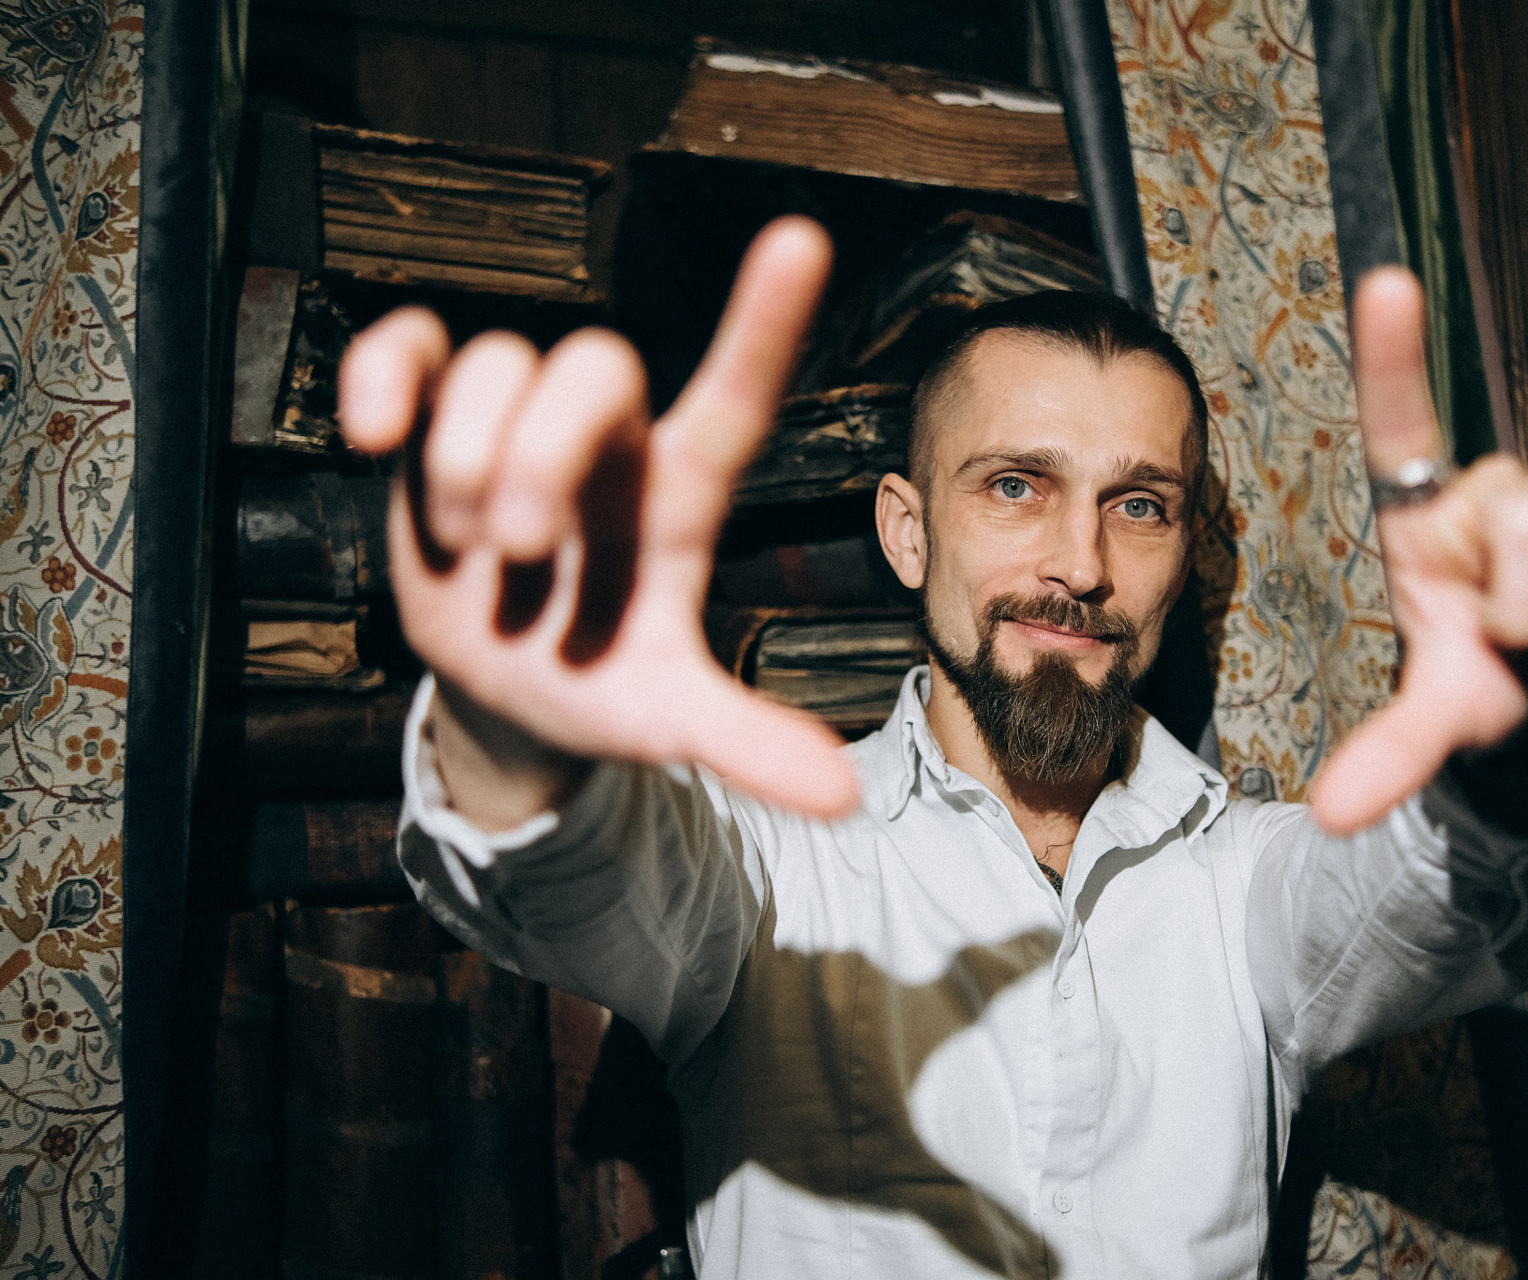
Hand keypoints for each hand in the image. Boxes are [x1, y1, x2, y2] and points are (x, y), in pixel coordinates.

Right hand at [338, 217, 859, 819]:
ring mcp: (517, 424)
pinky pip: (408, 345)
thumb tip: (842, 801)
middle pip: (592, 366)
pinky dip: (384, 375)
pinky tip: (371, 435)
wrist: (507, 689)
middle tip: (520, 548)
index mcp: (676, 496)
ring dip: (466, 456)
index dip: (764, 319)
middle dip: (543, 452)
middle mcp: (606, 444)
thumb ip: (748, 743)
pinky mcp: (432, 421)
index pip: (735, 393)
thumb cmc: (603, 684)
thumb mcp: (669, 720)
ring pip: (496, 362)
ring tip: (469, 546)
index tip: (801, 237)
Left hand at [1307, 268, 1527, 835]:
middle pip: (1527, 524)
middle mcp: (1497, 491)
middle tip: (1517, 638)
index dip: (1396, 354)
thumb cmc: (1484, 685)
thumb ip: (1388, 756)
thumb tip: (1328, 818)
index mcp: (1424, 521)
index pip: (1403, 426)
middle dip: (1526, 611)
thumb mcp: (1434, 716)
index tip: (1383, 280)